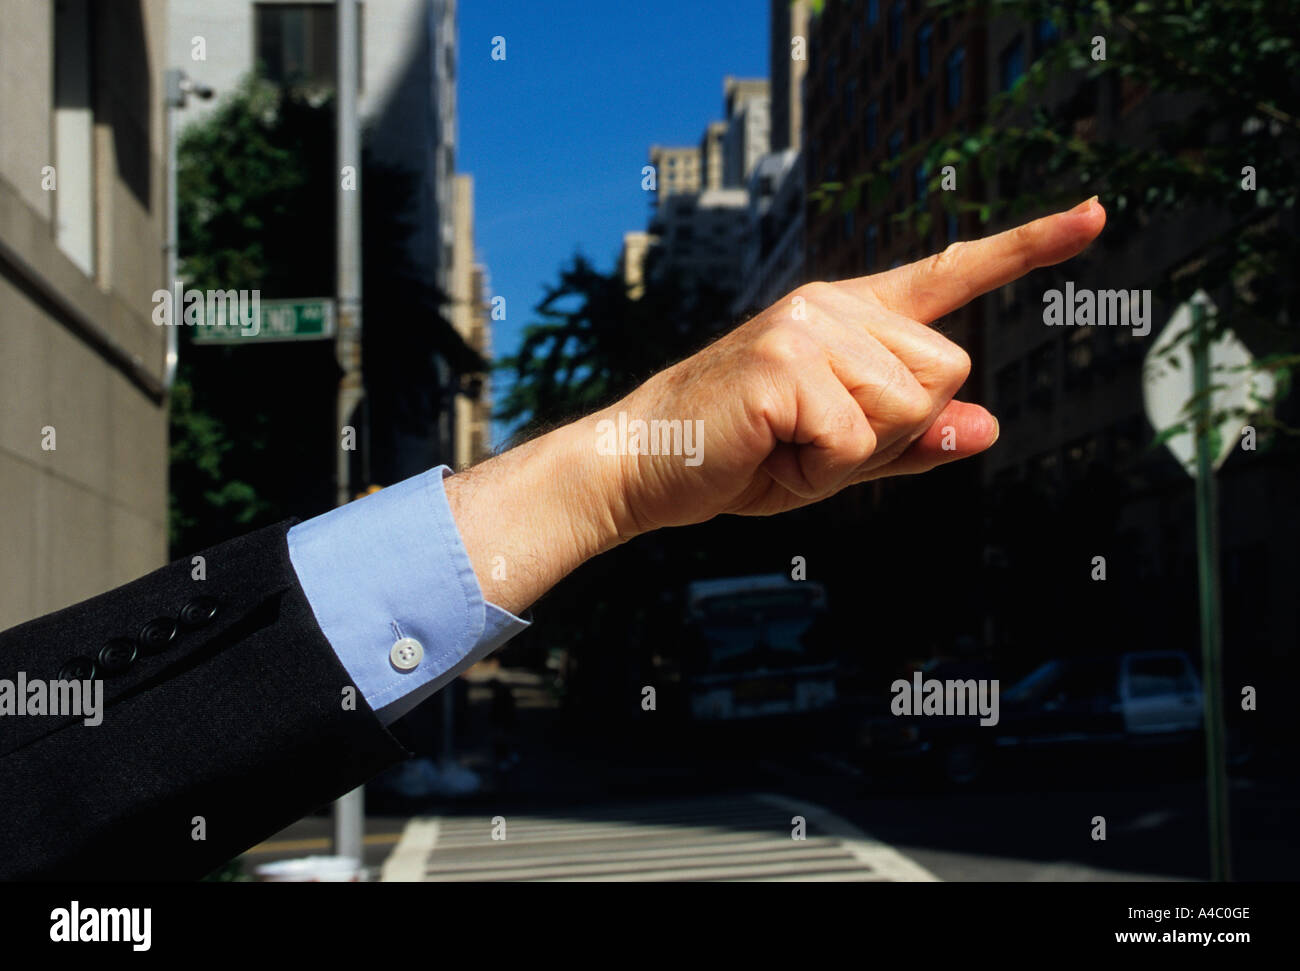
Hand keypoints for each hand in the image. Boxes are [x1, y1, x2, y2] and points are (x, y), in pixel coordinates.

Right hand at [446, 199, 1105, 613]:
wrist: (645, 466)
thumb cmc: (739, 457)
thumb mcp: (838, 457)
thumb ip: (912, 440)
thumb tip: (988, 425)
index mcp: (850, 317)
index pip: (949, 276)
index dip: (1027, 249)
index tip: (1096, 215)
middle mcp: (834, 306)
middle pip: (946, 370)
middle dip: (896, 430)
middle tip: (815, 441)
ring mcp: (809, 325)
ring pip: (906, 407)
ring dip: (854, 454)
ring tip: (785, 444)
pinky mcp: (784, 358)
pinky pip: (854, 440)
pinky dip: (820, 472)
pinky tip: (770, 450)